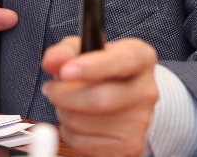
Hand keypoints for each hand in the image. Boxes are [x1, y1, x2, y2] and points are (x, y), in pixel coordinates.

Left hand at [41, 36, 158, 156]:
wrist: (122, 101)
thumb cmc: (99, 71)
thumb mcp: (82, 50)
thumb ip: (64, 52)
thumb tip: (52, 61)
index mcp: (141, 57)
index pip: (123, 61)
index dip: (93, 66)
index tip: (65, 71)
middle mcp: (146, 90)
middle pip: (102, 99)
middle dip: (65, 95)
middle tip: (51, 89)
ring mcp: (141, 121)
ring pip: (86, 123)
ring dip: (64, 113)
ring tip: (67, 104)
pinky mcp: (130, 146)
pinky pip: (84, 144)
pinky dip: (70, 133)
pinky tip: (77, 122)